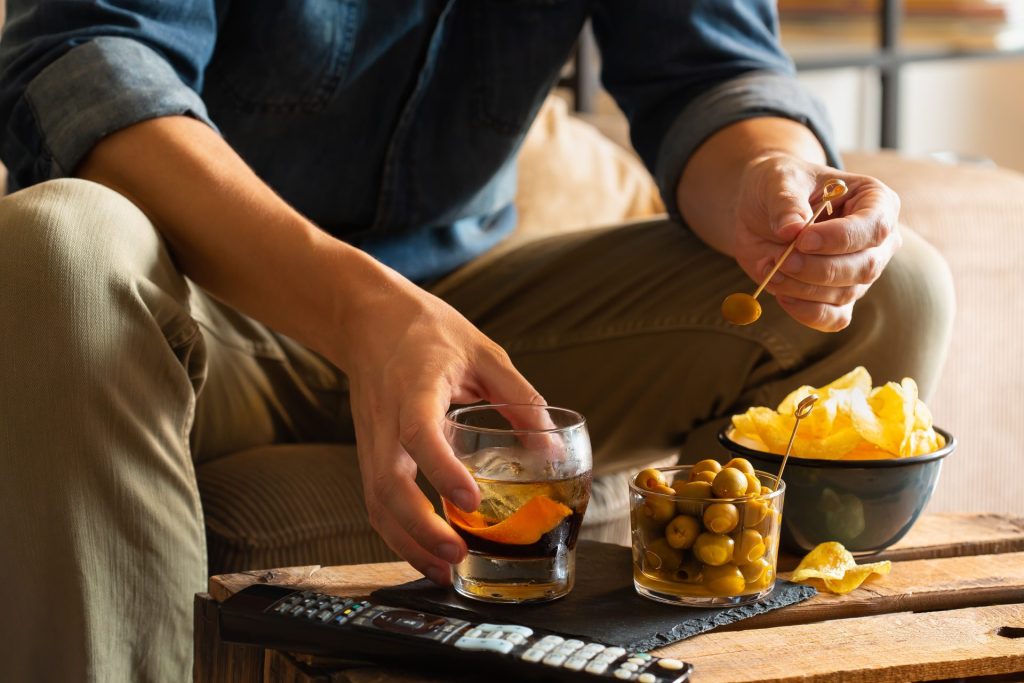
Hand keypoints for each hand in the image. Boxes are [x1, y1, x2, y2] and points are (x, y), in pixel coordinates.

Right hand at [333, 264, 543, 584]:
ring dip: (407, 542)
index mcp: (414, 387)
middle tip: (458, 554)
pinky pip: (376, 501)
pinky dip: (397, 534)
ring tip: (446, 571)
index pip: (419, 434)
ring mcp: (371, 439)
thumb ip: (519, 397)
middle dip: (420, 527)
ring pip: (376, 501)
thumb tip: (552, 448)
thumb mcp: (483, 352)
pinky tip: (426, 554)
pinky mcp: (369, 453)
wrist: (367, 318)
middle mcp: (385, 419)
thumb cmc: (426, 331)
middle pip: (387, 483)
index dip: (441, 470)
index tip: (471, 500)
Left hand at [734, 153, 901, 330]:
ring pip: (845, 293)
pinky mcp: (839, 296)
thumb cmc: (779, 185)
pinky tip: (781, 296)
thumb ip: (786, 203)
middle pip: (864, 267)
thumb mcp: (778, 181)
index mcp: (876, 201)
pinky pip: (835, 318)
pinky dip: (807, 313)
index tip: (802, 240)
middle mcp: (877, 241)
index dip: (839, 239)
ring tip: (768, 268)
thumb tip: (791, 231)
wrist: (761, 209)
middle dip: (817, 269)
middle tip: (781, 260)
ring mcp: (860, 271)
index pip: (874, 227)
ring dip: (802, 288)